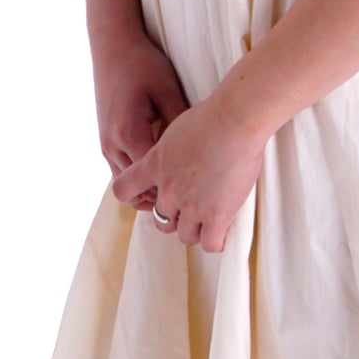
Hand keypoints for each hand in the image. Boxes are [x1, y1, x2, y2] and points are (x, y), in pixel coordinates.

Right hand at [91, 24, 190, 210]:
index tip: (201, 194)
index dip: (176, 190)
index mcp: (128, 133)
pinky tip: (164, 174)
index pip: (152, 179)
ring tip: (181, 192)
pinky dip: (141, 178)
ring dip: (150, 191)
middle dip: (163, 197)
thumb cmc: (143, 65)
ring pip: (127, 184)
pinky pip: (123, 170)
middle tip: (194, 202)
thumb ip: (180, 122)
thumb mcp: (167, 90)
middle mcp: (112, 145)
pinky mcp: (106, 140)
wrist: (113, 46)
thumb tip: (200, 149)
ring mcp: (105, 144)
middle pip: (137, 189)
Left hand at [111, 93, 268, 253]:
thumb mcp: (177, 128)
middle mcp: (168, 190)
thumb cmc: (212, 115)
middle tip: (193, 204)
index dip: (136, 195)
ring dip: (196, 228)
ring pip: (186, 235)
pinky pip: (211, 244)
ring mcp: (191, 206)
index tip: (153, 192)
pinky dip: (216, 240)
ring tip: (211, 216)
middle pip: (161, 221)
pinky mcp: (216, 216)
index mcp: (155, 165)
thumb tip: (176, 156)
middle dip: (176, 215)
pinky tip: (223, 228)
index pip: (123, 190)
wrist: (236, 119)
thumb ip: (169, 151)